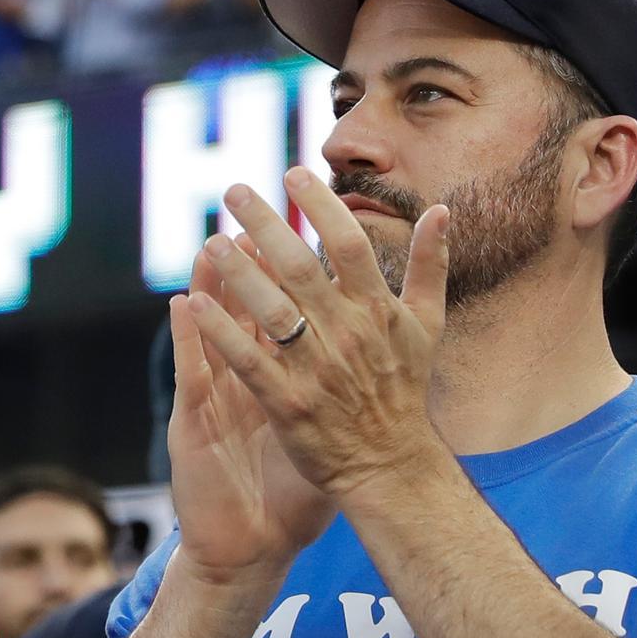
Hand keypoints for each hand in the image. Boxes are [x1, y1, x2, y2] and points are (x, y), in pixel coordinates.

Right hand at [166, 247, 335, 587]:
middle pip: (244, 312)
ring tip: (212, 241)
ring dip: (213, 285)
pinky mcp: (194, 425)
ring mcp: (215, 401)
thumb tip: (393, 360)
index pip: (282, 318)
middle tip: (254, 215)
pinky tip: (183, 305)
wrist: (250, 546)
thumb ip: (350, 399)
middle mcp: (241, 384)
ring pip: (212, 331)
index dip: (291, 276)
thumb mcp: (326, 439)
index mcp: (275, 382)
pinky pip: (193, 374)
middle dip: (250, 264)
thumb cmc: (290, 495)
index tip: (305, 230)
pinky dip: (189, 337)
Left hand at [186, 167, 451, 509]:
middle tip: (234, 191)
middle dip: (266, 225)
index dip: (321, 205)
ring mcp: (317, 369)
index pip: (349, 244)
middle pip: (301, 268)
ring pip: (271, 310)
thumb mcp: (428, 326)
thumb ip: (430, 266)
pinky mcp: (288, 403)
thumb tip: (441, 211)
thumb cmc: (404, 391)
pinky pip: (248, 360)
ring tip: (210, 240)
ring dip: (238, 273)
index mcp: (378, 311)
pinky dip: (221, 331)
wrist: (391, 465)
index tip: (292, 173)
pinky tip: (194, 302)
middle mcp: (348, 334)